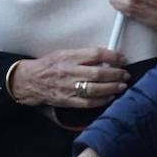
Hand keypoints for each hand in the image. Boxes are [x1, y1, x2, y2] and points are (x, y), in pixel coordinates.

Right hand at [9, 48, 128, 108]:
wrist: (31, 81)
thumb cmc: (48, 65)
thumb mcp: (64, 53)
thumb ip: (83, 55)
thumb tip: (105, 58)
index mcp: (69, 57)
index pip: (96, 54)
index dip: (112, 56)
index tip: (121, 58)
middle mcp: (70, 72)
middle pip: (99, 73)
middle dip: (116, 74)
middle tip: (125, 74)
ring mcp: (69, 88)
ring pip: (96, 89)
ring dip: (112, 88)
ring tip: (122, 86)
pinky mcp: (68, 101)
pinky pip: (88, 102)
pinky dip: (102, 100)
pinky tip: (110, 97)